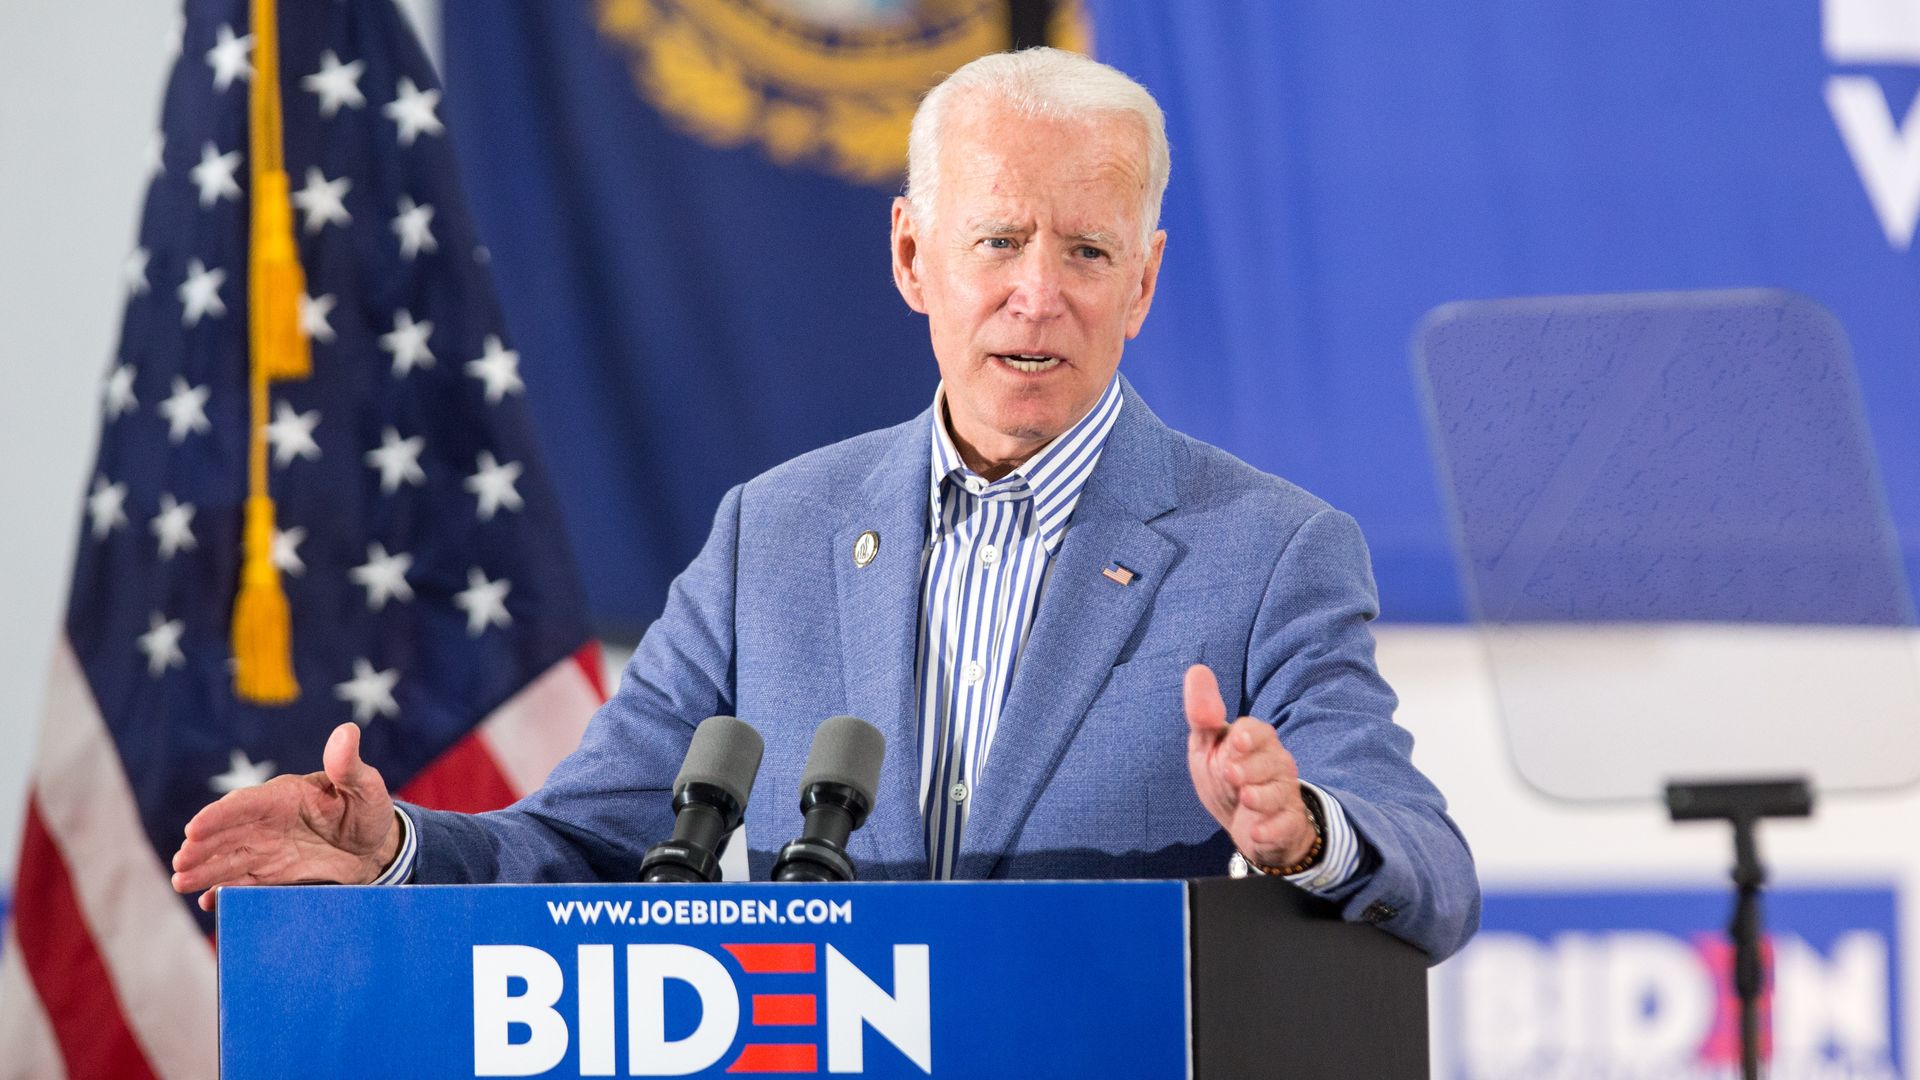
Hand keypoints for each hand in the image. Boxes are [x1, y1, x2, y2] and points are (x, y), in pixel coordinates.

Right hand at [170, 722, 400, 910]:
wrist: (374, 847)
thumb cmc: (367, 810)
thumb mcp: (365, 786)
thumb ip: (348, 765)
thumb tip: (347, 731)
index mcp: (284, 797)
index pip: (246, 804)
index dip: (219, 816)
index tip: (193, 828)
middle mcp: (267, 823)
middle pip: (228, 834)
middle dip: (202, 847)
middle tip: (180, 862)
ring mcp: (267, 850)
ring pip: (229, 860)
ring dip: (205, 871)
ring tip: (181, 881)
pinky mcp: (272, 875)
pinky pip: (245, 883)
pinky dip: (227, 891)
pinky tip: (207, 900)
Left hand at [1184, 663, 1315, 870]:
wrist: (1249, 825)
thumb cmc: (1227, 777)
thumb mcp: (1208, 746)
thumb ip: (1203, 714)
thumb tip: (1197, 670)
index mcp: (1256, 742)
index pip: (1258, 731)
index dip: (1248, 737)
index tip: (1236, 741)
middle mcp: (1276, 764)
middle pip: (1271, 761)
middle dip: (1251, 768)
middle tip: (1231, 775)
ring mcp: (1283, 795)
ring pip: (1280, 792)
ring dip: (1261, 797)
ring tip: (1244, 798)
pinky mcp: (1287, 824)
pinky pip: (1286, 825)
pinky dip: (1271, 829)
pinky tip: (1256, 832)